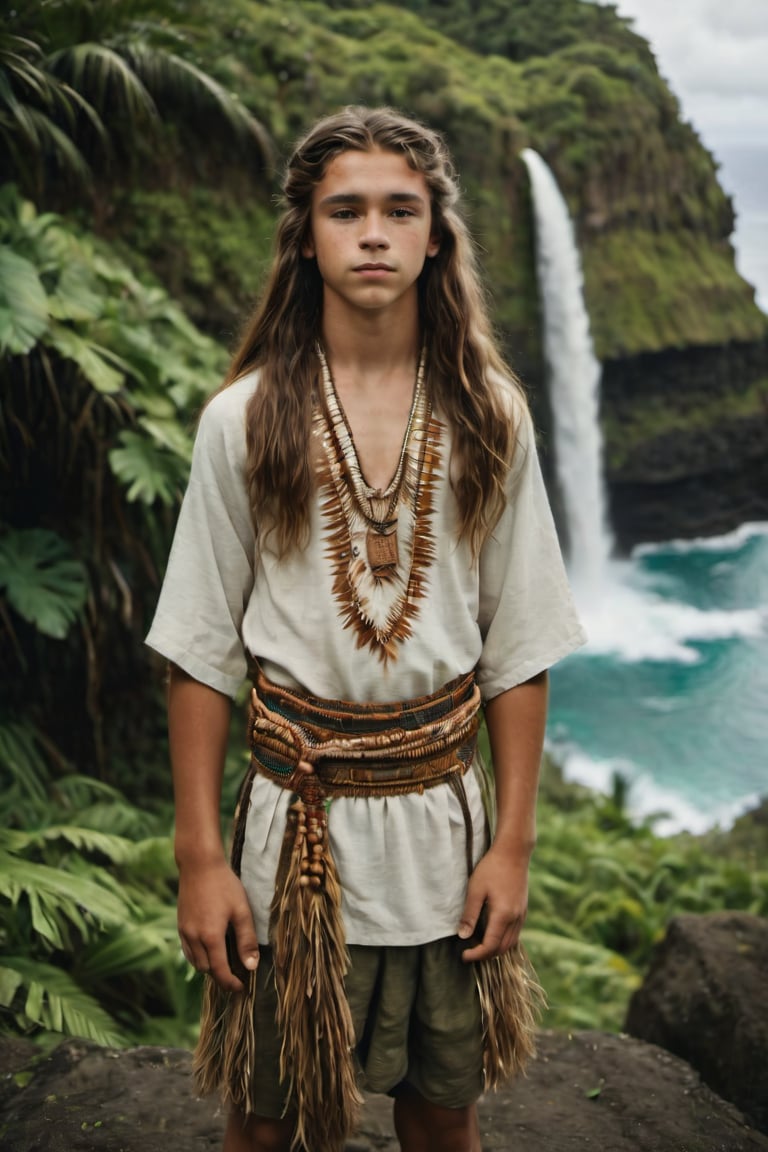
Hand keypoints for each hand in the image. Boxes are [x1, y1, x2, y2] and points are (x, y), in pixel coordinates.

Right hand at [177, 858, 259, 991]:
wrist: (199, 864)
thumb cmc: (224, 885)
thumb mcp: (241, 910)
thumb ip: (247, 939)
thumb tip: (251, 966)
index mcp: (210, 937)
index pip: (220, 971)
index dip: (230, 983)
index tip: (241, 988)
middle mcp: (193, 938)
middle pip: (206, 969)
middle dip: (220, 975)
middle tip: (236, 972)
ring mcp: (184, 932)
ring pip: (195, 961)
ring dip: (209, 966)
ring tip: (224, 961)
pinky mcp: (180, 925)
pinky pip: (188, 950)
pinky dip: (199, 956)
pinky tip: (209, 948)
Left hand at [457, 846, 528, 962]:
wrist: (514, 852)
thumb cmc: (491, 868)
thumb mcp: (475, 889)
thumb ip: (469, 914)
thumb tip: (463, 936)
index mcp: (503, 915)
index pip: (490, 945)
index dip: (476, 955)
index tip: (463, 956)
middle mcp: (516, 918)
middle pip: (502, 948)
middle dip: (486, 955)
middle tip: (469, 953)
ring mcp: (522, 914)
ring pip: (511, 943)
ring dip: (496, 949)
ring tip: (479, 946)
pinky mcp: (523, 909)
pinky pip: (515, 933)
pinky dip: (504, 940)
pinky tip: (492, 933)